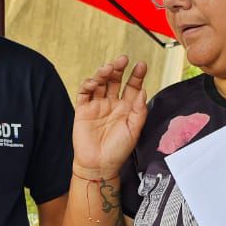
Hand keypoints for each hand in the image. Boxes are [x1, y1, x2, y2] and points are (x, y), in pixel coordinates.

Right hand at [73, 56, 147, 177]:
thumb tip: (142, 90)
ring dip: (103, 73)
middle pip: (114, 80)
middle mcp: (111, 104)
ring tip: (108, 68)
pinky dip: (87, 85)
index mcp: (126, 108)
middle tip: (123, 59)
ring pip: (99, 83)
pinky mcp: (83, 110)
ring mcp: (97, 106)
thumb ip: (139, 110)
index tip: (141, 65)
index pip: (132, 86)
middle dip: (118, 68)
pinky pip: (84, 93)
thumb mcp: (134, 130)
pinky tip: (93, 82)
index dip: (136, 75)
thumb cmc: (118, 150)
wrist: (99, 165)